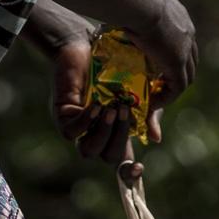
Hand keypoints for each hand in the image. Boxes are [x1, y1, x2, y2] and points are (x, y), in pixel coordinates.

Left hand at [50, 39, 142, 170]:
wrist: (86, 45)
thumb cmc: (113, 68)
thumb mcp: (137, 91)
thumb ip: (147, 114)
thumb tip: (156, 139)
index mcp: (116, 132)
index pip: (122, 163)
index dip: (129, 173)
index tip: (139, 167)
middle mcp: (97, 134)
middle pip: (108, 157)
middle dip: (119, 138)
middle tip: (125, 111)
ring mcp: (79, 128)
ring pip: (88, 150)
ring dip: (103, 132)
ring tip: (111, 109)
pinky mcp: (62, 117)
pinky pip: (72, 132)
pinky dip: (86, 121)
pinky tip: (96, 105)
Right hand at [126, 0, 198, 144]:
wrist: (138, 0)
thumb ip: (129, 6)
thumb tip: (112, 4)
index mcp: (178, 15)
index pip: (181, 40)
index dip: (171, 53)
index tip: (156, 63)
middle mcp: (187, 32)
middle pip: (189, 60)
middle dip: (176, 72)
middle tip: (159, 82)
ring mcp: (185, 49)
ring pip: (185, 76)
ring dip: (171, 86)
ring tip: (155, 94)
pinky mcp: (177, 64)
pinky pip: (177, 88)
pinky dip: (166, 96)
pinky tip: (152, 101)